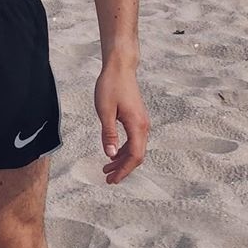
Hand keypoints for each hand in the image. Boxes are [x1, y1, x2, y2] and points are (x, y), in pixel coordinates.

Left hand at [95, 63, 149, 183]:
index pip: (134, 156)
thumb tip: (109, 154)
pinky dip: (123, 150)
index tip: (112, 179)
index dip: (123, 170)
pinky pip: (133, 140)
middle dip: (122, 168)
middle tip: (107, 178)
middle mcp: (143, 126)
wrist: (120, 68)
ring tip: (106, 168)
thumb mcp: (105, 111)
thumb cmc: (111, 86)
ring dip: (122, 160)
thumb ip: (108, 134)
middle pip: (136, 155)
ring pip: (135, 148)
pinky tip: (112, 153)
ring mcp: (141, 122)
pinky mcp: (137, 119)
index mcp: (137, 126)